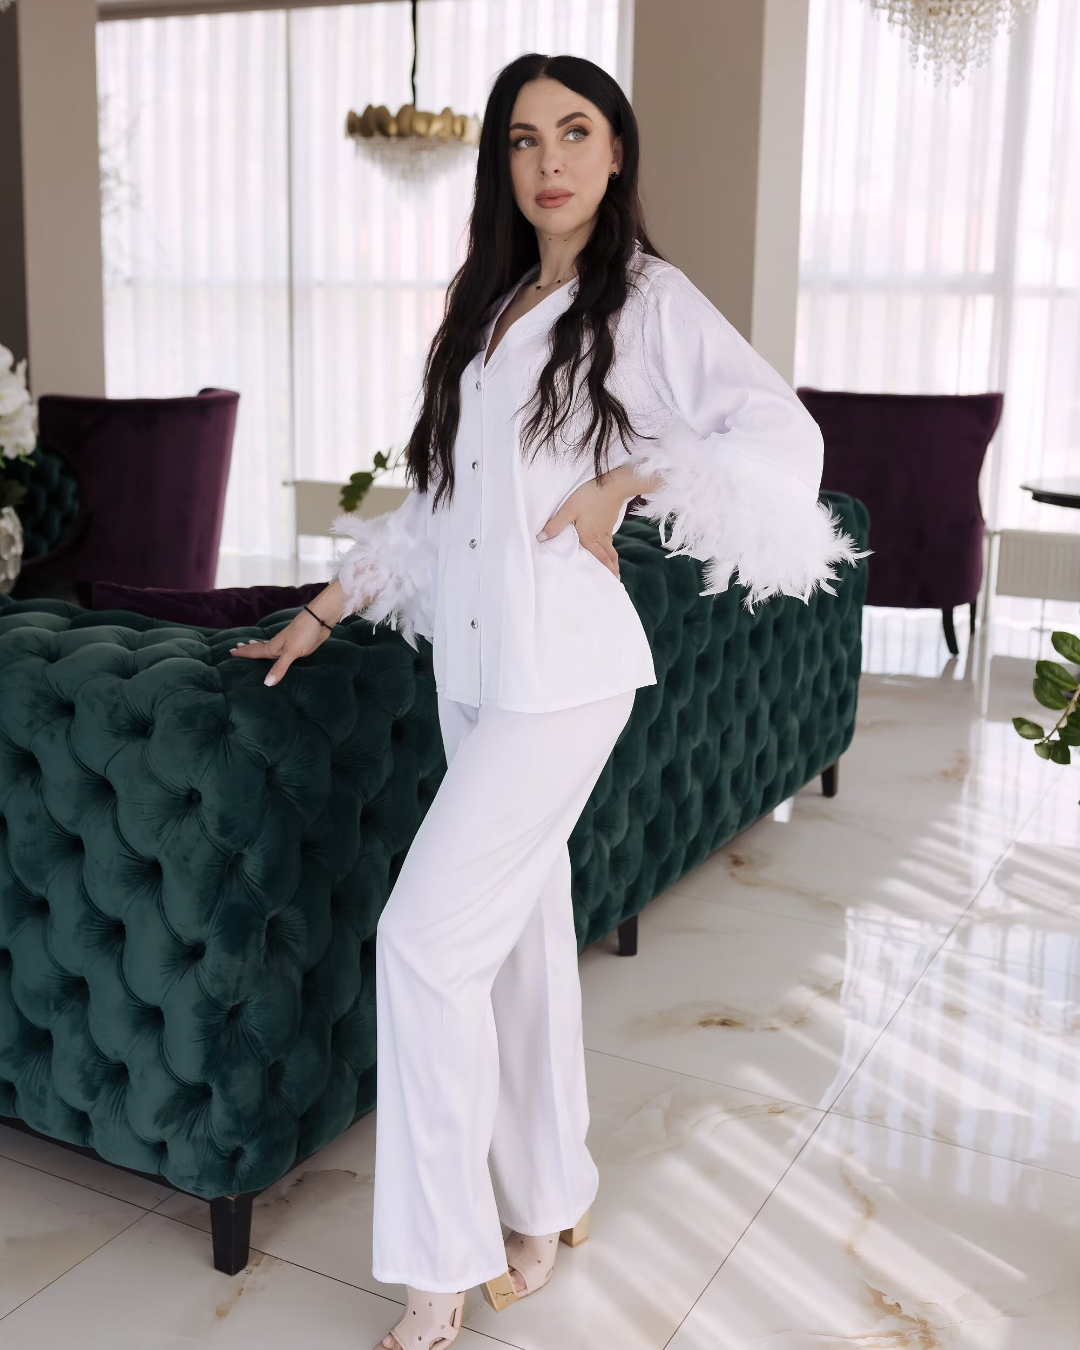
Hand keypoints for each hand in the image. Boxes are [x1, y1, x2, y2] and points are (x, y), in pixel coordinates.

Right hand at [229, 583, 344, 685]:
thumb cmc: (304, 633)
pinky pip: (281, 651)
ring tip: (250, 645)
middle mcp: (278, 646)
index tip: (230, 651)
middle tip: (236, 647)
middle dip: (247, 649)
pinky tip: (277, 651)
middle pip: (259, 648)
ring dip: (259, 647)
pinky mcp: (297, 646)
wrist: (320, 619)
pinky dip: (274, 651)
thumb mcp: (291, 652)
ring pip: (269, 648)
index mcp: (273, 647)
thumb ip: (280, 667)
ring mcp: (287, 645)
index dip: (243, 652)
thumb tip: (266, 683)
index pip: (254, 652)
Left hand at [536, 465, 641, 577]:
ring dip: (611, 561)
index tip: (610, 583)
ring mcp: (606, 530)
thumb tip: (541, 539)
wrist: (613, 483)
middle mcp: (600, 538)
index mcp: (590, 539)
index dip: (605, 572)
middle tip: (614, 581)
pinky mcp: (609, 522)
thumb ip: (555, 525)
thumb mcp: (568, 509)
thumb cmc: (590, 496)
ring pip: (610, 550)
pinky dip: (609, 549)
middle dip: (612, 571)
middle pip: (609, 558)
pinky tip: (606, 547)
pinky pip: (609, 541)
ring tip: (612, 569)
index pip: (600, 560)